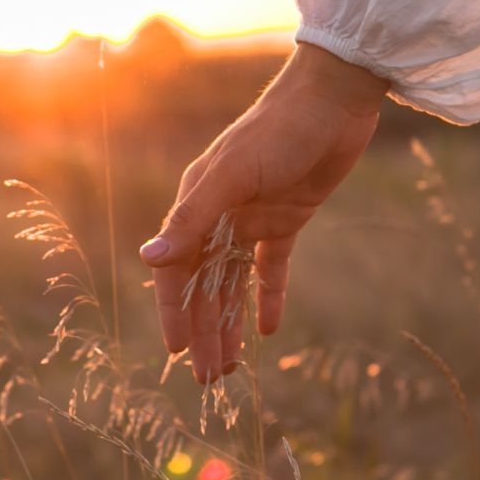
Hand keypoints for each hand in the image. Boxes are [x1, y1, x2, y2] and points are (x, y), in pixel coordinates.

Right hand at [140, 43, 388, 382]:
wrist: (333, 100)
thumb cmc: (276, 131)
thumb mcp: (231, 176)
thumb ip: (190, 220)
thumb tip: (147, 260)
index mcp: (197, 203)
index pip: (177, 270)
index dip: (175, 312)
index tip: (178, 352)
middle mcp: (219, 214)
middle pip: (206, 285)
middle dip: (205, 331)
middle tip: (209, 379)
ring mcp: (253, 218)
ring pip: (235, 283)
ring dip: (231, 323)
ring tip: (231, 366)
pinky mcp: (288, 218)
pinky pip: (273, 267)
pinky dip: (269, 296)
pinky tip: (268, 330)